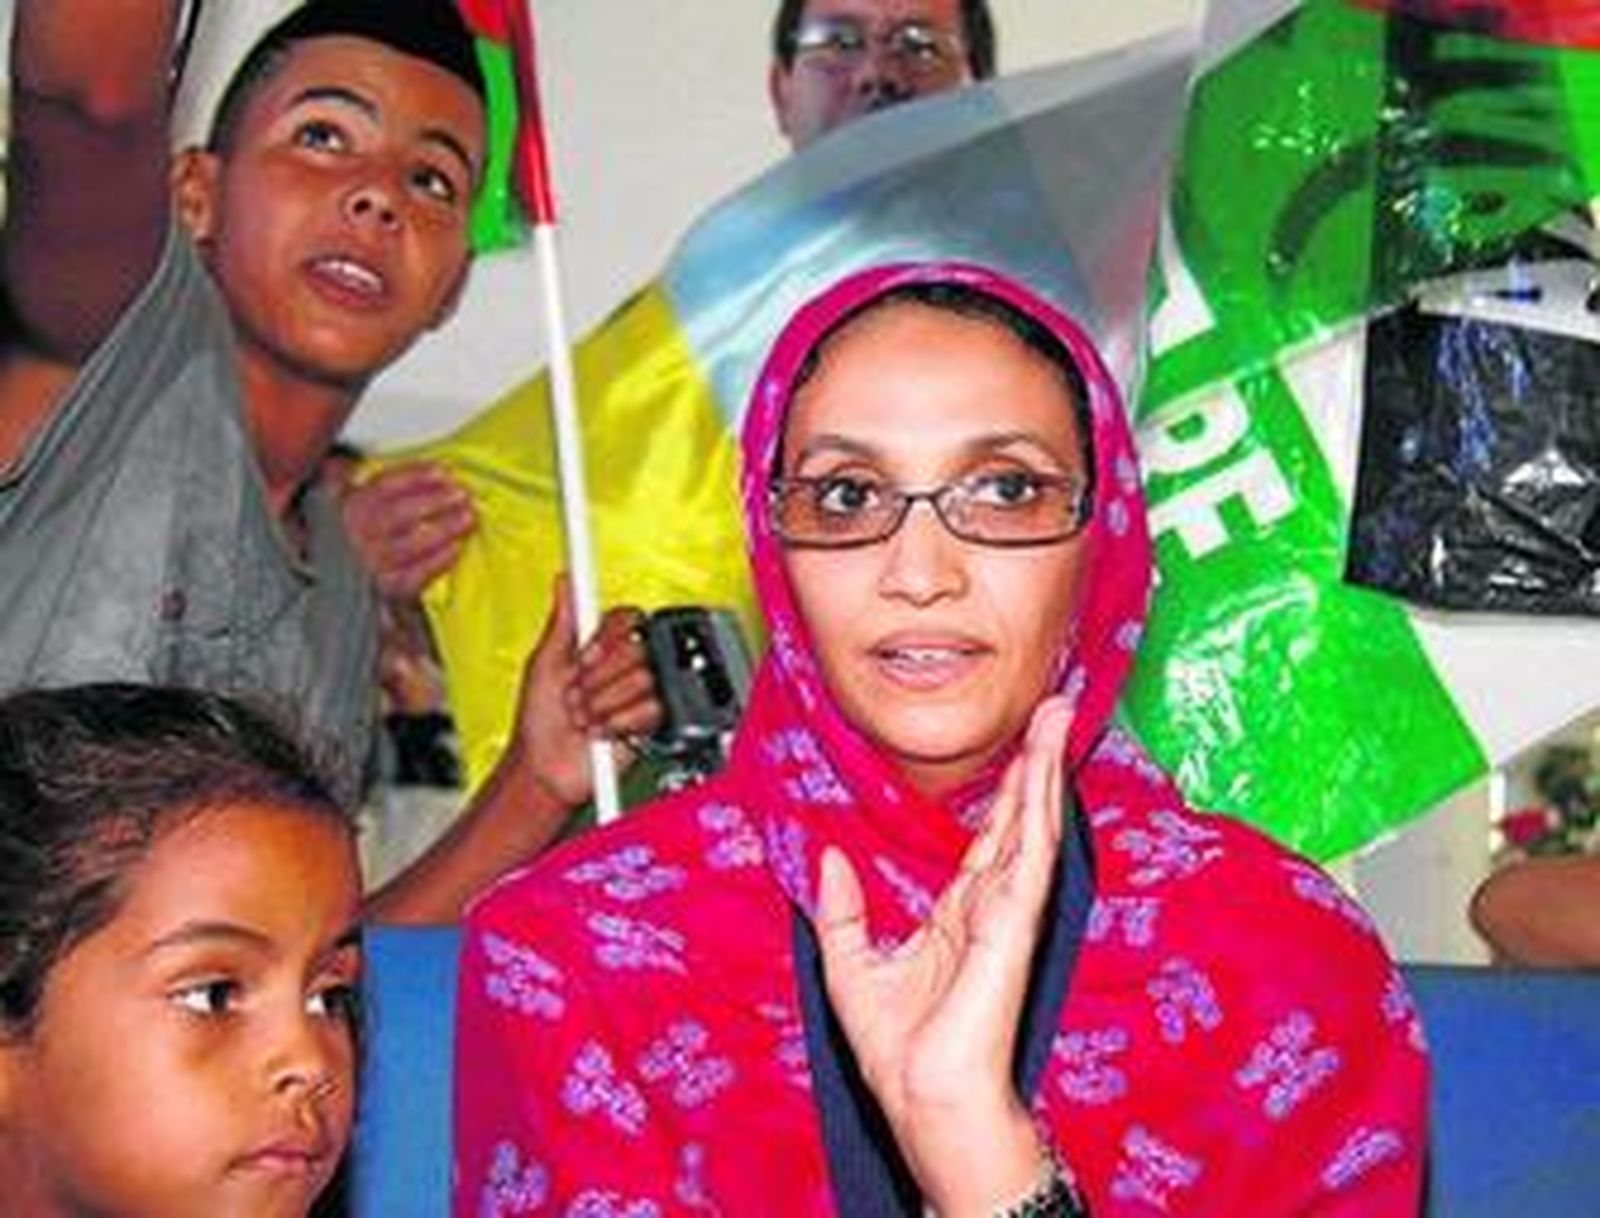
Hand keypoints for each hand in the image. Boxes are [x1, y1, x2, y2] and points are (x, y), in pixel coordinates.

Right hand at [341, 460, 475, 599]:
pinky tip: (456, 549)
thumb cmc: (356, 532)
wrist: (343, 581)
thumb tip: (344, 461)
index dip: (415, 476)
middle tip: (463, 494)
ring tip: (469, 518)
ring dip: (443, 530)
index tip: (444, 472)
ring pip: (409, 545)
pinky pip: (414, 576)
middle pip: (398, 514)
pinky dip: (436, 562)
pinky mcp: (388, 589)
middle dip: (434, 502)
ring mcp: (373, 564)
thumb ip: (344, 476)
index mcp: (352, 508)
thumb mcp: (341, 499)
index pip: (384, 486)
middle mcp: (360, 535)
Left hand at [508, 574, 662, 808]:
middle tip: (576, 695)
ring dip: (604, 703)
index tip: (581, 660)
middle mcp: (623, 666)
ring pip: (642, 679)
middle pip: (636, 648)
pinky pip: (651, 708)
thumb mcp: (543, 664)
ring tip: (586, 716)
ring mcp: (638, 693)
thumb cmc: (539, 720)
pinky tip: (603, 730)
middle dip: (598, 679)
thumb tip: (564, 583)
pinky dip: (620, 722)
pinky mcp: (651, 720)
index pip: (626, 618)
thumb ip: (562, 622)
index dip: (604, 640)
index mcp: (600, 645)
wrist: (546, 767)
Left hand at [815, 696, 1072, 1216]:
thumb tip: (829, 860)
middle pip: (1018, 817)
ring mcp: (1007, 912)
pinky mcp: (1013, 923)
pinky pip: (1029, 854)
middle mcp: (989, 907)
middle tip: (1052, 704)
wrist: (922, 1096)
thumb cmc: (899, 1051)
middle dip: (1035, 759)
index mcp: (958, 916)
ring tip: (1057, 715)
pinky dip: (1039, 809)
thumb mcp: (851, 967)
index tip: (1018, 745)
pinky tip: (1046, 771)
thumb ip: (844, 911)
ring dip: (1043, 767)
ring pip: (1030, 823)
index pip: (988, 837)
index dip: (1004, 790)